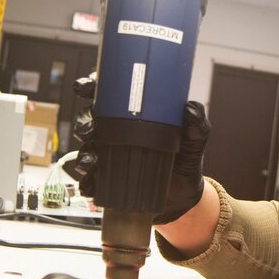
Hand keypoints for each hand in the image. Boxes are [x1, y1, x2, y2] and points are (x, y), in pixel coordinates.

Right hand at [63, 75, 210, 224]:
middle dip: (84, 121)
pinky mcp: (109, 177)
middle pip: (89, 118)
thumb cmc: (185, 158)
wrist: (183, 193)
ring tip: (92, 160)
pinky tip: (91, 184)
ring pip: (86, 147)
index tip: (88, 85)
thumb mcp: (194, 138)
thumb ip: (195, 124)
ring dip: (84, 153)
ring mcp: (109, 154)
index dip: (91, 86)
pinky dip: (88, 181)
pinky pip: (92, 178)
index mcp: (131, 112)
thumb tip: (191, 109)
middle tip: (90, 128)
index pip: (107, 93)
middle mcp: (115, 130)